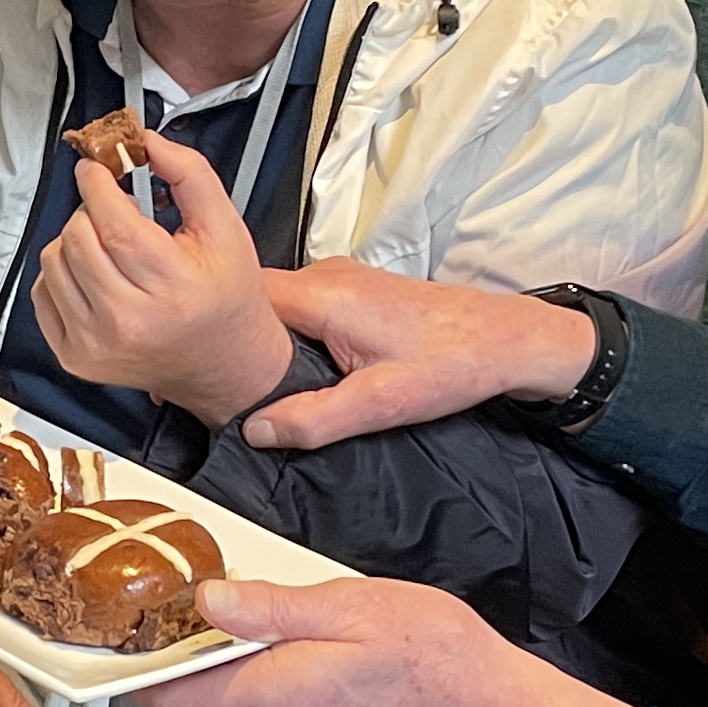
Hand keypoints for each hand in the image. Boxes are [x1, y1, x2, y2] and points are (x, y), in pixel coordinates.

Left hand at [26, 133, 296, 422]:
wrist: (223, 365)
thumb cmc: (225, 300)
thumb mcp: (225, 229)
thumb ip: (190, 175)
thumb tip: (147, 144)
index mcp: (172, 288)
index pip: (113, 223)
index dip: (98, 185)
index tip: (98, 168)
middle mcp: (128, 322)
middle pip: (77, 237)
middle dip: (92, 210)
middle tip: (118, 213)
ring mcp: (95, 344)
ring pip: (54, 260)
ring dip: (76, 240)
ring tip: (110, 248)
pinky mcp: (75, 356)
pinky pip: (43, 292)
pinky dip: (63, 273)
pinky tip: (95, 275)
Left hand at [153, 574, 652, 706]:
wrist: (482, 700)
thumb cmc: (428, 650)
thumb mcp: (347, 606)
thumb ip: (271, 608)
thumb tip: (208, 603)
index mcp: (276, 698)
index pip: (174, 704)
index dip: (139, 672)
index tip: (127, 630)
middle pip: (192, 703)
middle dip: (175, 657)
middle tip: (175, 600)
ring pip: (224, 701)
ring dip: (216, 660)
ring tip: (229, 605)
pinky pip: (257, 704)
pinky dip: (248, 670)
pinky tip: (270, 633)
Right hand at [242, 263, 598, 449]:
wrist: (507, 340)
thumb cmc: (455, 362)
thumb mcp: (381, 403)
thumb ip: (314, 419)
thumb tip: (258, 430)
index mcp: (324, 294)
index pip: (239, 298)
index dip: (213, 330)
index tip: (200, 366)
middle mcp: (327, 276)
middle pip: (252, 301)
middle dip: (235, 340)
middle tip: (224, 384)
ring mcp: (340, 279)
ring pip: (276, 306)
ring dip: (265, 340)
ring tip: (261, 382)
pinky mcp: (354, 291)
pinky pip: (301, 307)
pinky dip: (291, 336)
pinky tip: (299, 370)